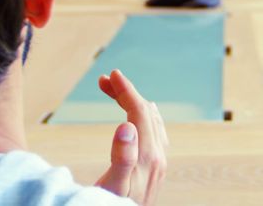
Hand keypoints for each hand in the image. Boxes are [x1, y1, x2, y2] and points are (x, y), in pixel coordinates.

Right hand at [94, 70, 167, 204]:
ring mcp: (159, 163)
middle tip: (103, 81)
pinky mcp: (155, 169)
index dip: (125, 90)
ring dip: (133, 103)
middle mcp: (158, 156)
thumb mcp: (112, 187)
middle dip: (126, 92)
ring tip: (113, 93)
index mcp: (148, 155)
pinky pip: (154, 132)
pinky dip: (141, 117)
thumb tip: (127, 126)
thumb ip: (122, 157)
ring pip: (151, 121)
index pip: (139, 112)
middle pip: (146, 112)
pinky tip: (134, 120)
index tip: (110, 75)